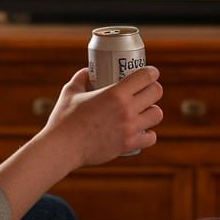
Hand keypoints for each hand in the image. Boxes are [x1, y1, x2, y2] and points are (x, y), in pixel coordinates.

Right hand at [44, 65, 163, 169]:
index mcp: (115, 93)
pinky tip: (142, 131)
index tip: (150, 73)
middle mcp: (127, 109)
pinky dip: (148, 134)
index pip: (146, 76)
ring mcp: (130, 128)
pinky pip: (151, 137)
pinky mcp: (129, 144)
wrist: (62, 148)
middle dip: (153, 89)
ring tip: (144, 111)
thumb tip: (89, 71)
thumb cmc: (64, 119)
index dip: (151, 72)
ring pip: (157, 114)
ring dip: (152, 111)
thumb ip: (81, 78)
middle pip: (156, 92)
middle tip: (146, 91)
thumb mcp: (70, 92)